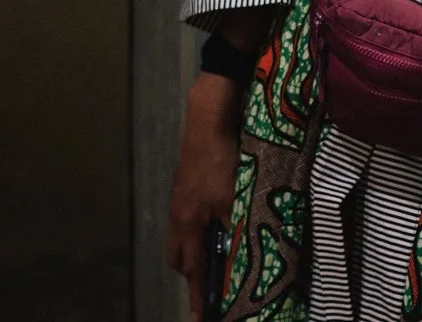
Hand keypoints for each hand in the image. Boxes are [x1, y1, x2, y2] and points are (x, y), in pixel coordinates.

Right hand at [167, 69, 246, 316]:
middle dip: (193, 273)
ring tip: (218, 251)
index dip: (198, 295)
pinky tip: (218, 221)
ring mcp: (179, 199)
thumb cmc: (221, 160)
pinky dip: (200, 228)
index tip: (201, 317)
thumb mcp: (234, 197)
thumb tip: (243, 253)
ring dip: (198, 248)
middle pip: (179, 256)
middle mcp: (178, 215)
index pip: (192, 270)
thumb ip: (235, 227)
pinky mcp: (185, 185)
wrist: (207, 119)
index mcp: (187, 223)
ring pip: (183, 236)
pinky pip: (188, 218)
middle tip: (212, 282)